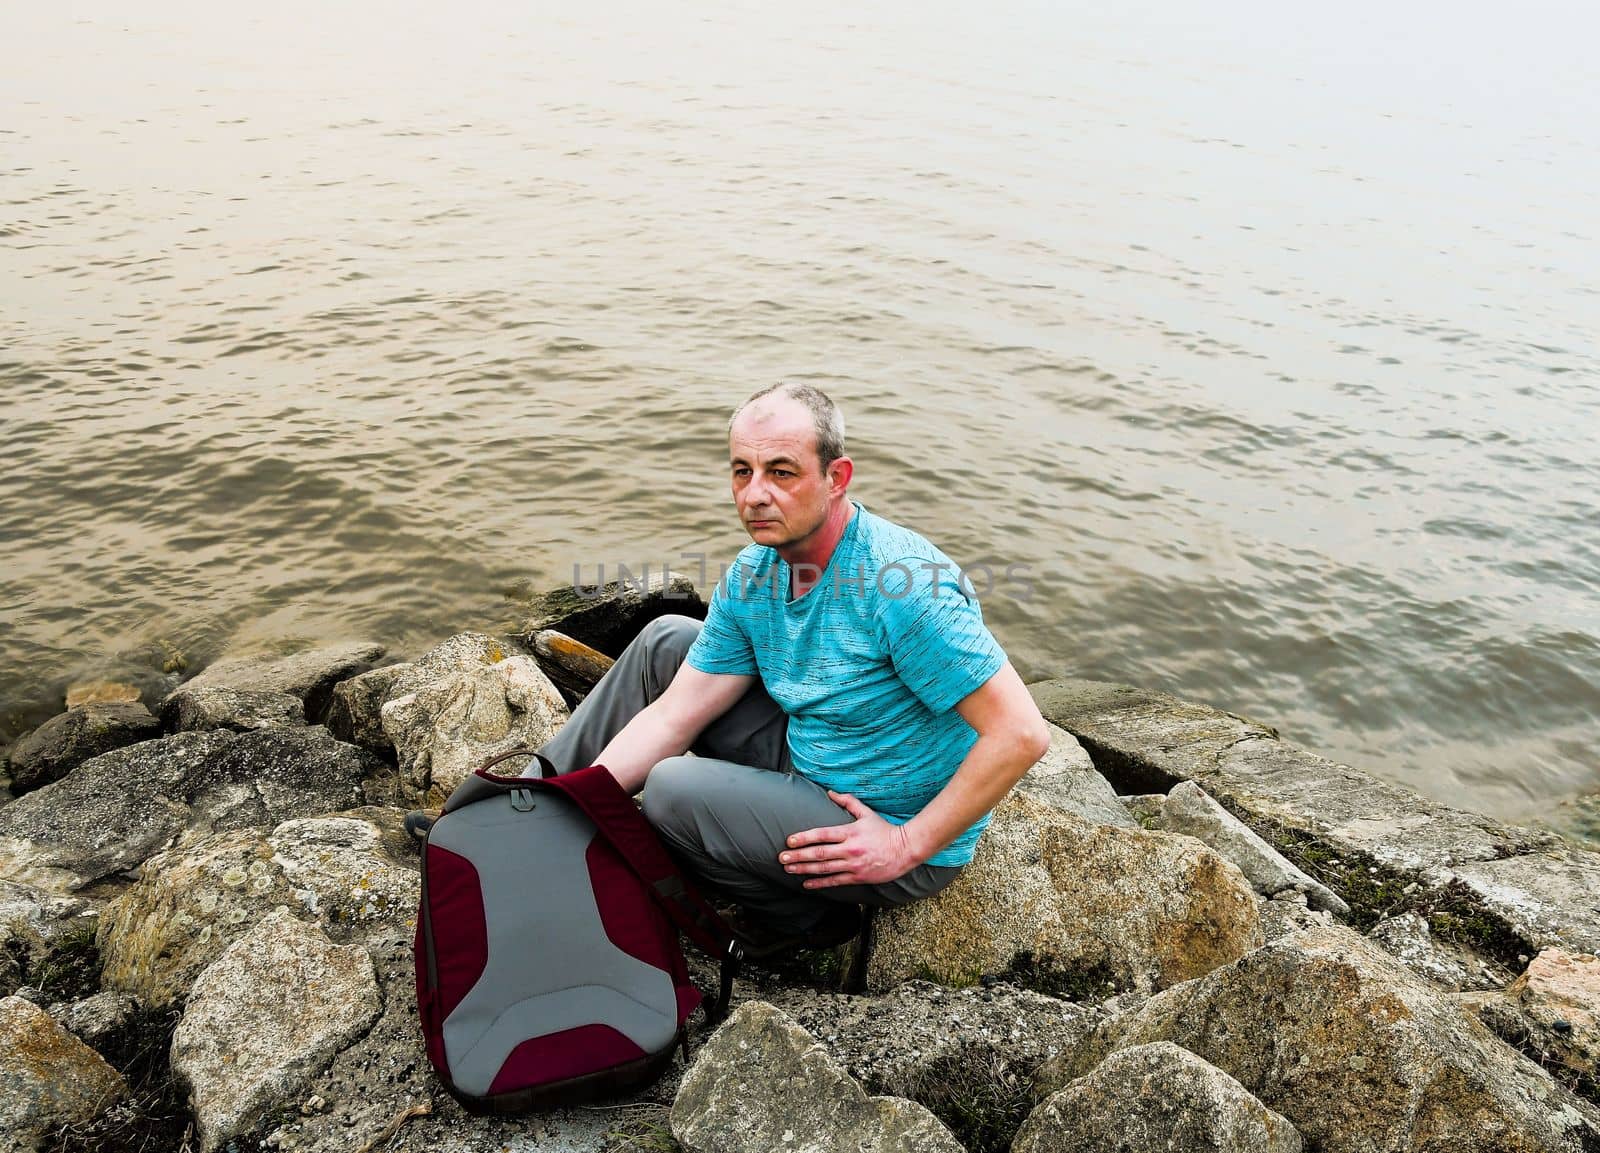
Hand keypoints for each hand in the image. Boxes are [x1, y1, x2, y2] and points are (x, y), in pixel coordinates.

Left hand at [778, 791, 919, 887]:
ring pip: (825, 869)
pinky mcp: (858, 877)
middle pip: (820, 853)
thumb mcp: (867, 813)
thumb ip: (848, 802)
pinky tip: (806, 884)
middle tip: (781, 858)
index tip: (789, 841)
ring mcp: (854, 865)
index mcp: (850, 832)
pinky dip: (820, 883)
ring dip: (805, 870)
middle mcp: (850, 850)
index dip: (804, 838)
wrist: (906, 850)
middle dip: (798, 856)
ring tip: (789, 869)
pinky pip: (836, 881)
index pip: (822, 835)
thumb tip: (830, 793)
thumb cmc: (884, 830)